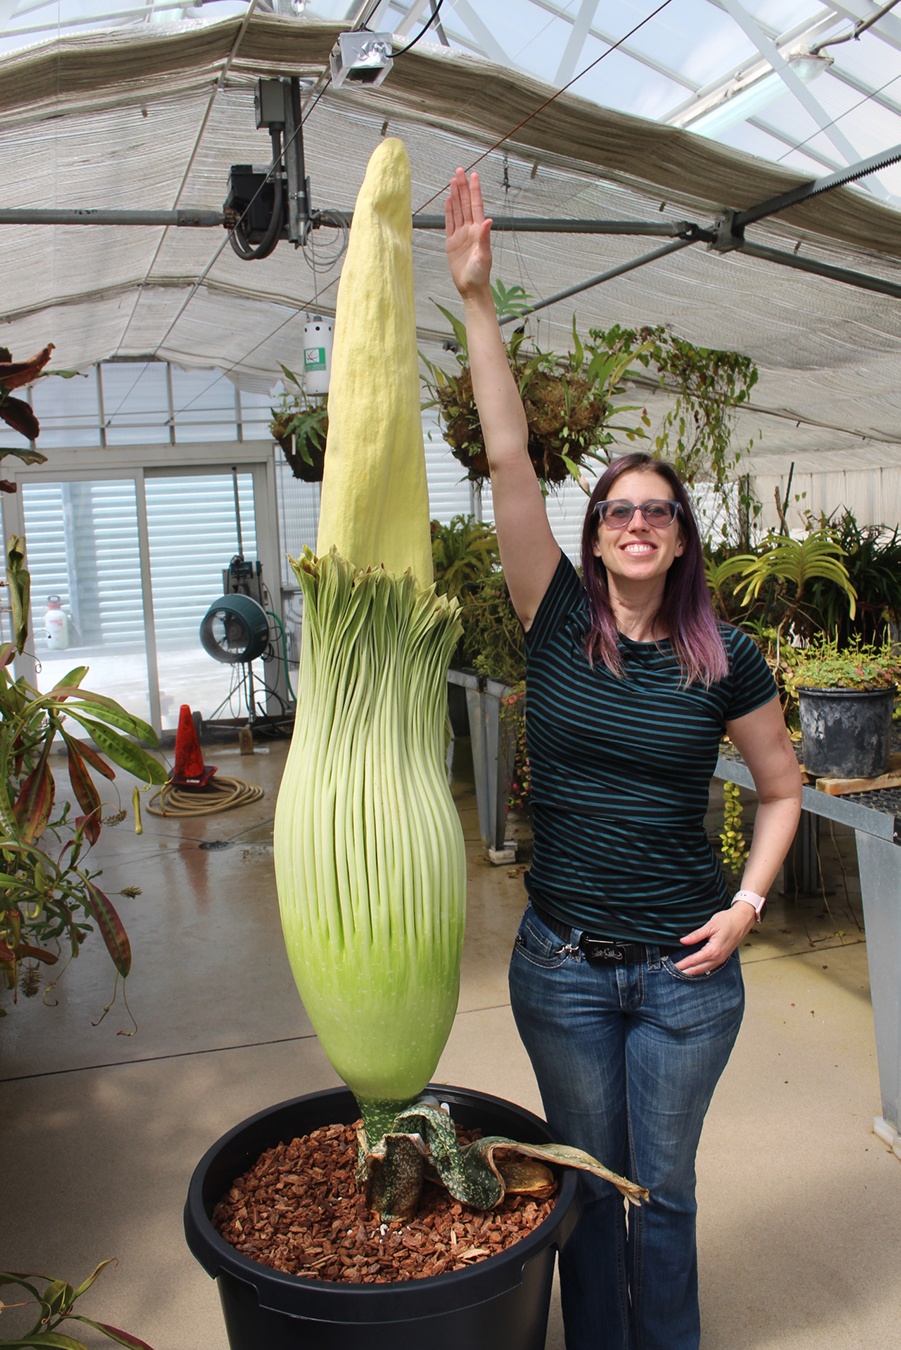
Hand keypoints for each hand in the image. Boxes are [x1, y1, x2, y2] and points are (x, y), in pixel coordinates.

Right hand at [445, 168, 492, 297]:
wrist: (470, 288)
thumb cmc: (480, 274)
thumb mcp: (483, 256)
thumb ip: (484, 238)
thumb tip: (487, 220)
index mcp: (478, 231)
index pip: (476, 205)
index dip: (474, 190)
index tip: (474, 175)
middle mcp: (470, 230)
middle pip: (465, 204)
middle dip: (463, 187)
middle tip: (460, 170)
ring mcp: (460, 235)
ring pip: (457, 210)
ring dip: (455, 195)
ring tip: (453, 180)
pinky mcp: (452, 242)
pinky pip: (449, 223)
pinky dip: (449, 211)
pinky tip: (448, 201)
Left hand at [674, 904, 754, 973]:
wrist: (742, 920)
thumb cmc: (728, 921)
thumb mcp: (710, 926)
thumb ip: (696, 935)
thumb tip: (683, 941)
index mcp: (713, 951)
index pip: (694, 960)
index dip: (682, 964)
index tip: (673, 966)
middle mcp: (718, 958)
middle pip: (698, 969)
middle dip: (686, 971)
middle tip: (673, 972)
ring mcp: (721, 959)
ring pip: (704, 970)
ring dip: (693, 972)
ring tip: (682, 972)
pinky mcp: (723, 957)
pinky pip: (710, 967)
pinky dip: (701, 969)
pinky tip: (695, 968)